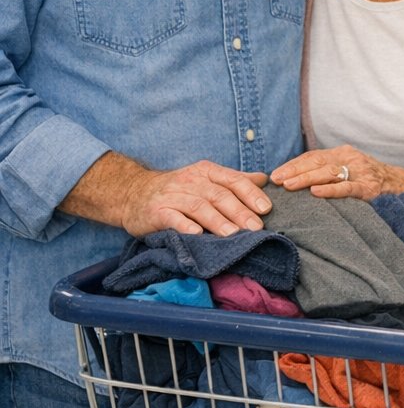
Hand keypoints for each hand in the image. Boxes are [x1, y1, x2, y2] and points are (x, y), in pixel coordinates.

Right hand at [120, 160, 271, 238]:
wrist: (134, 193)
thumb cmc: (179, 189)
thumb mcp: (206, 179)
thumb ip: (234, 180)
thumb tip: (264, 179)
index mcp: (207, 171)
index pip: (233, 180)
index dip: (251, 194)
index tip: (266, 208)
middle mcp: (191, 181)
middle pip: (219, 195)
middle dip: (240, 212)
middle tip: (256, 228)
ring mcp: (172, 195)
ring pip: (199, 207)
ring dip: (218, 222)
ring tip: (233, 235)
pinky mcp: (156, 211)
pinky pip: (172, 218)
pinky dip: (185, 226)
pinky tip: (197, 235)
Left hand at [269, 146, 402, 200]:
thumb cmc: (371, 181)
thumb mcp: (350, 170)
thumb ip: (329, 172)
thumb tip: (295, 182)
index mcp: (344, 153)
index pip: (313, 156)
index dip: (293, 164)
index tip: (275, 175)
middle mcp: (351, 158)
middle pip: (317, 161)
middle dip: (294, 170)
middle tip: (276, 180)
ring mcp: (361, 172)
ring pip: (329, 172)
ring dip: (306, 178)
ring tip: (289, 186)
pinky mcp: (369, 188)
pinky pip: (347, 188)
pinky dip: (330, 190)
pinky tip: (316, 193)